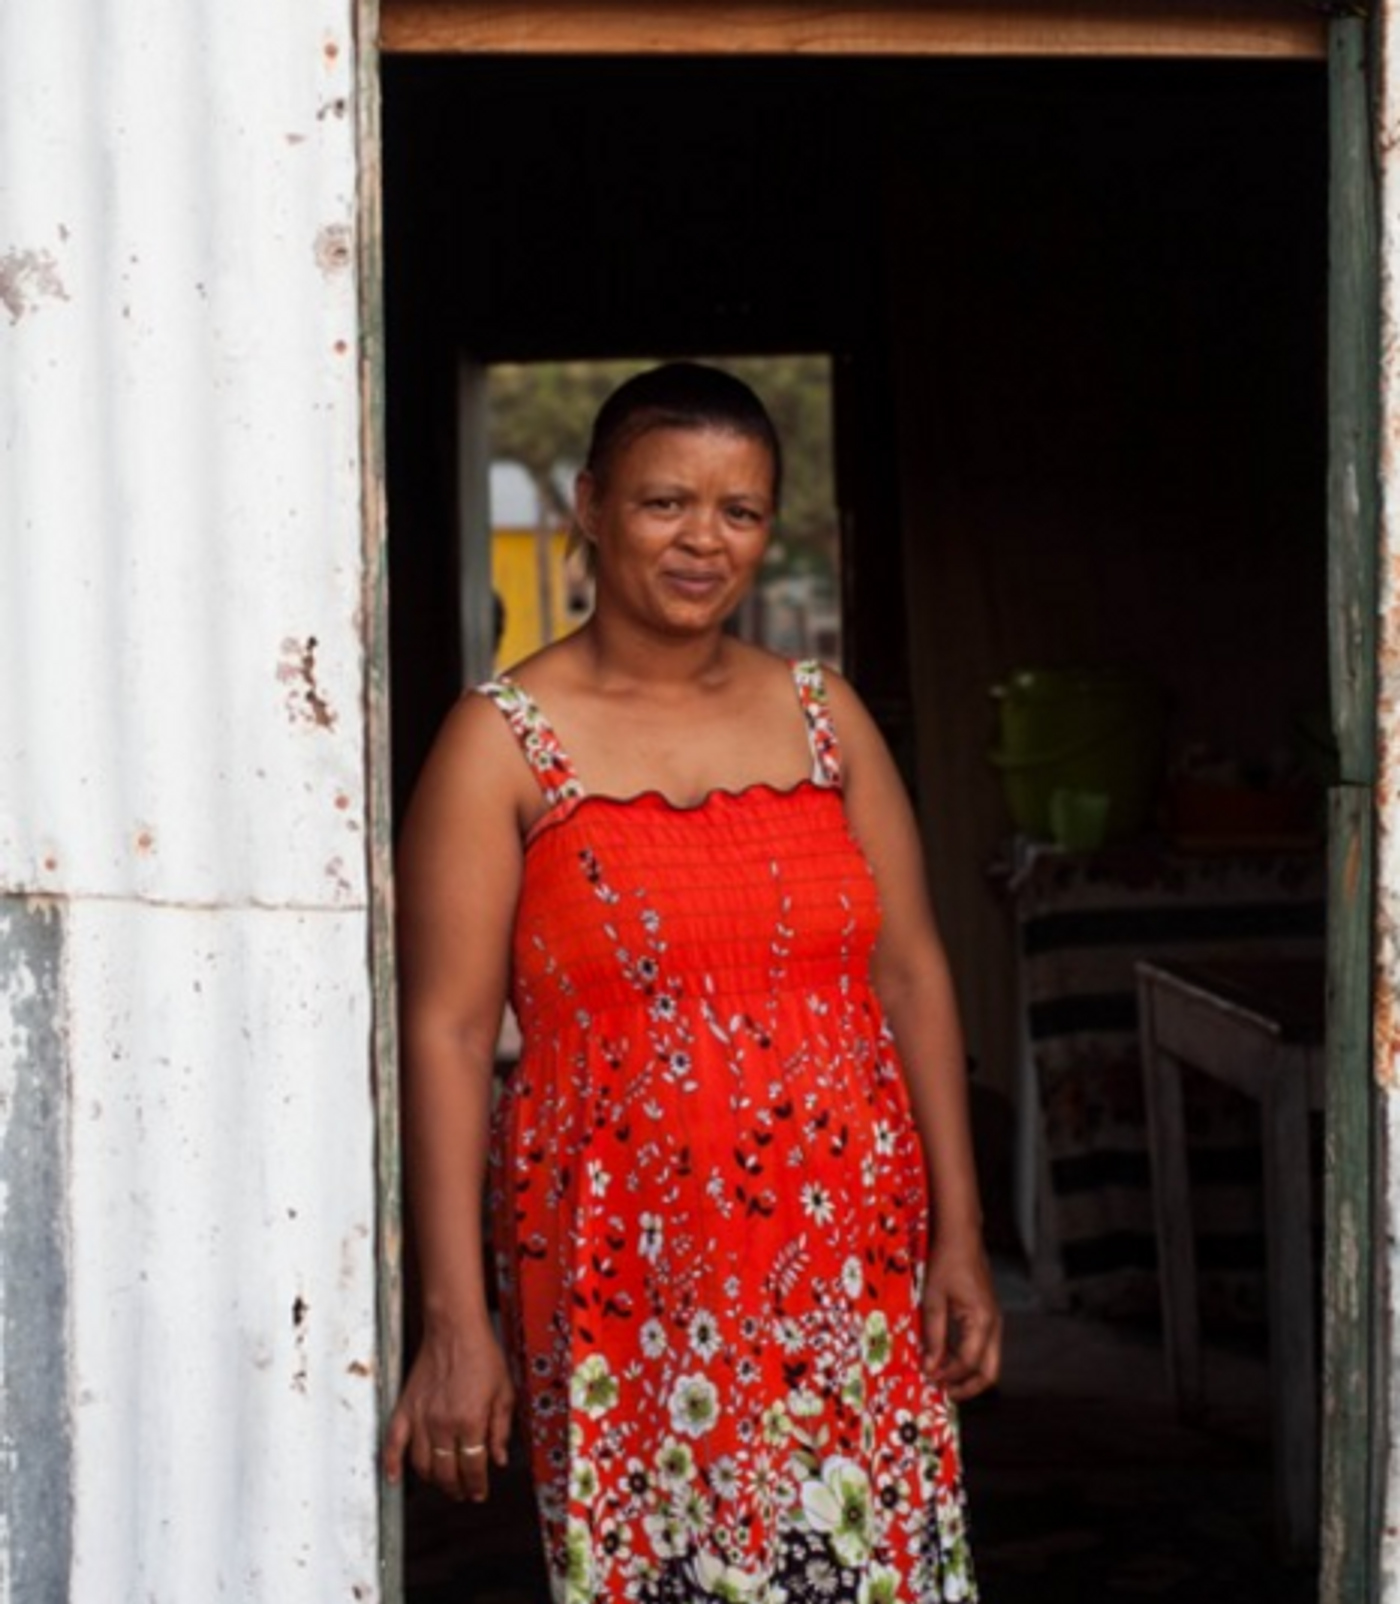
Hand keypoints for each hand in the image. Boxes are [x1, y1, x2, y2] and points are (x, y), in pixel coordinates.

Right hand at [382, 1322, 514, 1501]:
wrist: (455, 1328)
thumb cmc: (482, 1355)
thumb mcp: (504, 1391)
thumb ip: (501, 1429)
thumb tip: (499, 1460)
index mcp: (470, 1421)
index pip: (472, 1467)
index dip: (477, 1486)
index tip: (479, 1493)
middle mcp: (443, 1424)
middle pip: (446, 1472)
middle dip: (457, 1489)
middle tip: (464, 1493)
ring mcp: (421, 1418)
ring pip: (422, 1465)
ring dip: (434, 1481)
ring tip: (444, 1484)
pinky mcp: (405, 1408)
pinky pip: (393, 1442)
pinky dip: (391, 1464)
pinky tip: (394, 1478)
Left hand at [920, 1235, 1001, 1400]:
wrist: (962, 1236)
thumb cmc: (946, 1262)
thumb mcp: (933, 1299)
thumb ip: (934, 1336)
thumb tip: (930, 1367)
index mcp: (982, 1321)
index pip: (968, 1363)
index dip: (948, 1375)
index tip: (928, 1377)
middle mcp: (994, 1325)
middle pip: (990, 1373)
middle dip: (968, 1388)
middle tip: (943, 1393)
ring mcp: (994, 1320)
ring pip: (989, 1362)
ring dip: (967, 1374)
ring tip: (942, 1377)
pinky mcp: (989, 1315)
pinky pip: (983, 1347)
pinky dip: (968, 1359)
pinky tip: (947, 1357)